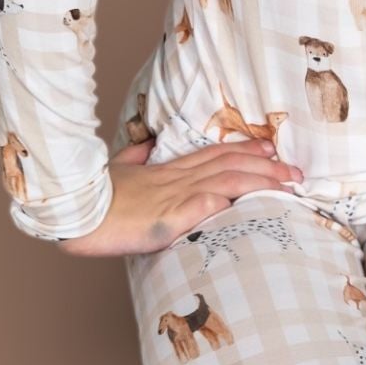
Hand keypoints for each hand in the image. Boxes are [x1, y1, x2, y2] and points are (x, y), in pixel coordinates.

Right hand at [55, 133, 304, 258]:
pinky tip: (237, 201)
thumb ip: (135, 158)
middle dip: (266, 166)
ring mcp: (170, 198)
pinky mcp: (161, 220)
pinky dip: (217, 202)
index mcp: (165, 171)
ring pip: (223, 180)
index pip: (213, 155)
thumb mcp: (117, 171)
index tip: (271, 147)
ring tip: (285, 183)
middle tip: (296, 171)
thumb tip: (146, 144)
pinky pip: (194, 208)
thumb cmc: (91, 196)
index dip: (245, 150)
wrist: (70, 208)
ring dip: (257, 181)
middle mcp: (174, 180)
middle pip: (228, 165)